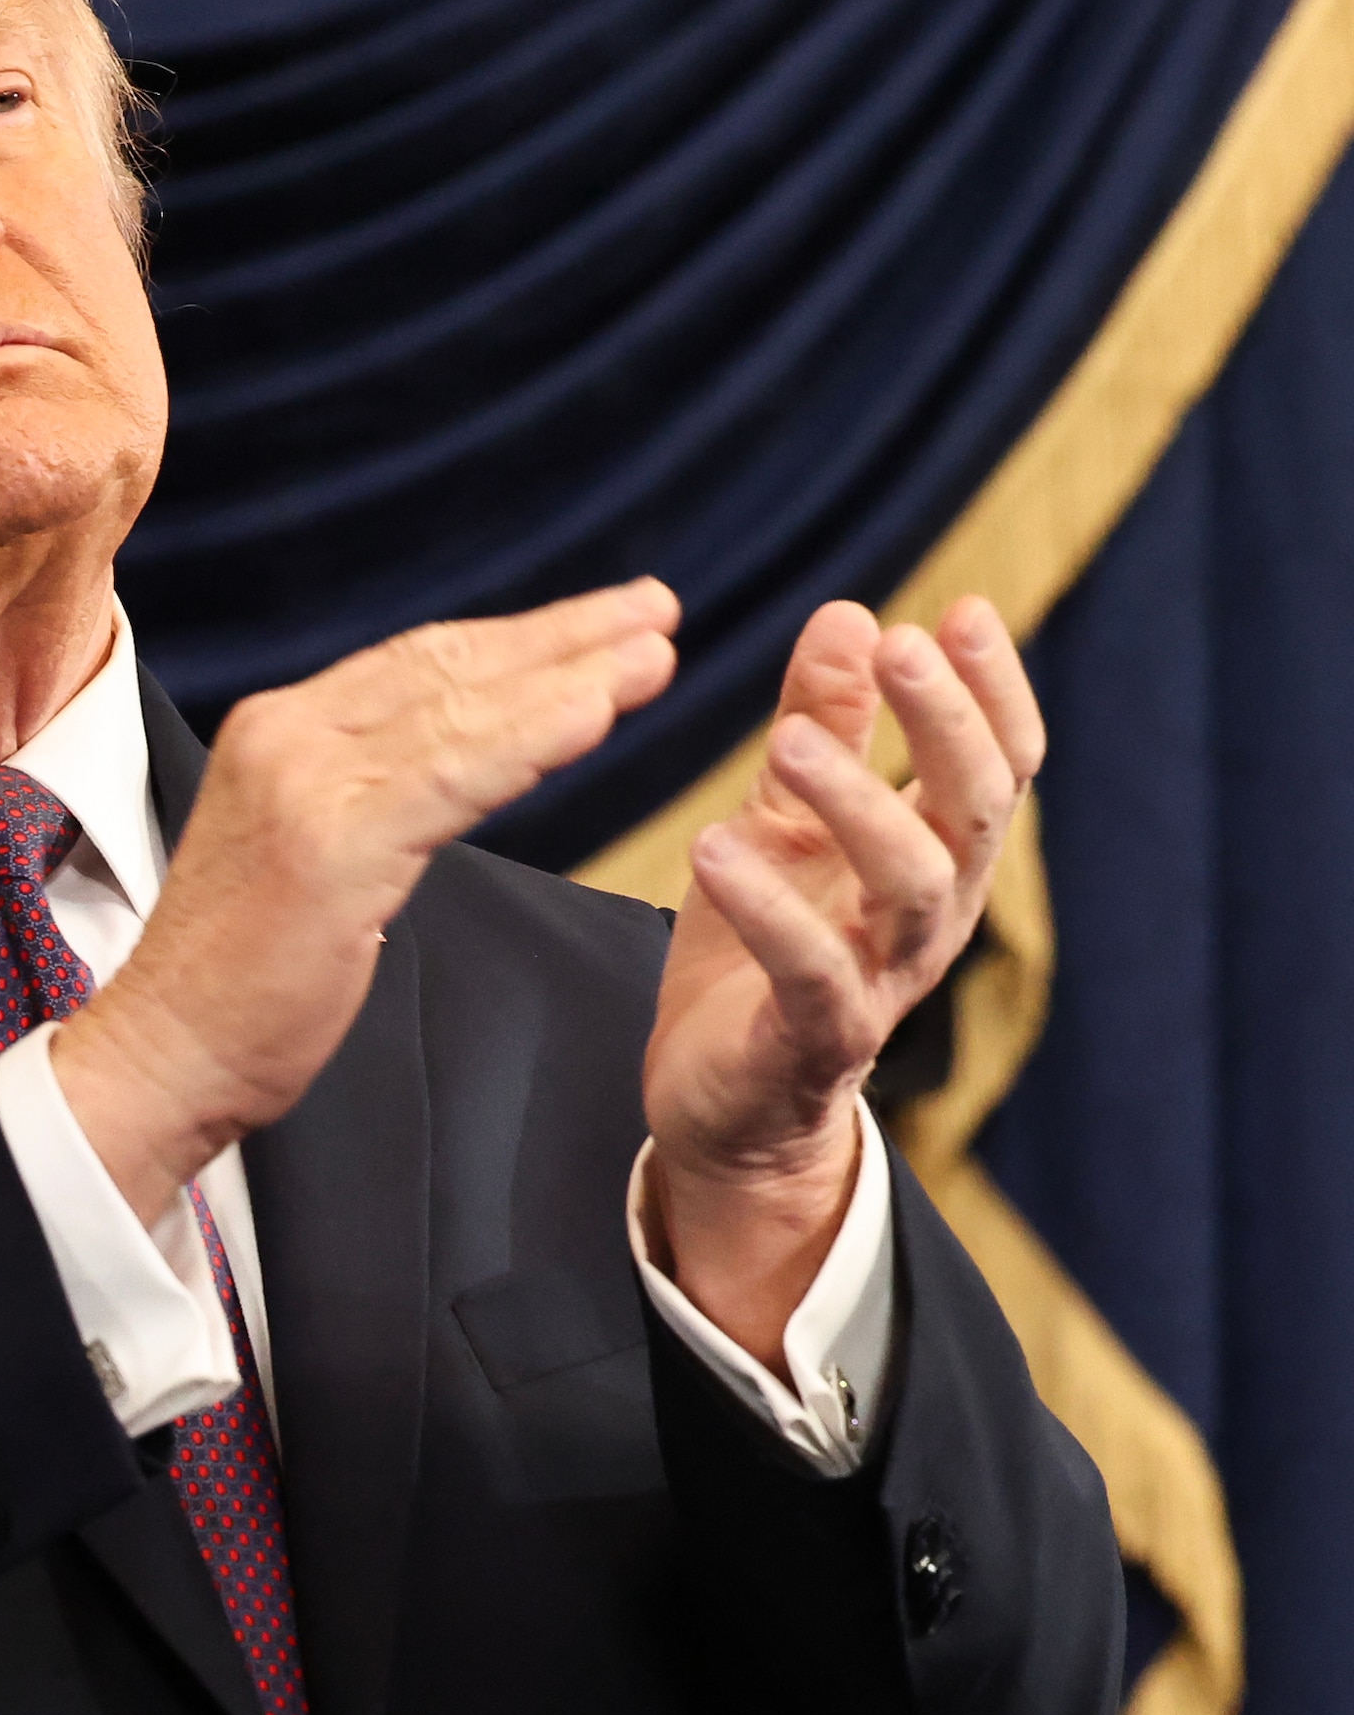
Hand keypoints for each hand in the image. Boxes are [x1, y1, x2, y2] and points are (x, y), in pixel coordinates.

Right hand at [60, 583, 682, 1219]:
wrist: (165, 1050)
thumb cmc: (240, 974)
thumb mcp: (304, 850)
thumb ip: (363, 791)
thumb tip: (448, 764)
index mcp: (275, 729)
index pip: (415, 661)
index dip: (518, 636)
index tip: (603, 622)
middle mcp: (283, 734)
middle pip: (446, 666)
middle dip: (563, 635)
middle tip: (656, 608)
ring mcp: (303, 784)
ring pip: (462, 713)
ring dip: (572, 677)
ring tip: (655, 652)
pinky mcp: (330, 844)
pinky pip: (454, 778)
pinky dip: (532, 739)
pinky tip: (597, 713)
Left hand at [644, 597, 1043, 1359]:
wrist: (722, 1103)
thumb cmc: (761, 950)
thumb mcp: (784, 820)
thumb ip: (821, 725)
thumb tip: (852, 613)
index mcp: (935, 857)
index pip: (998, 765)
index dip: (992, 691)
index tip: (963, 611)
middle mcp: (930, 917)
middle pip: (976, 810)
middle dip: (946, 724)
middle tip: (902, 646)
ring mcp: (882, 981)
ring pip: (911, 885)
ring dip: (857, 803)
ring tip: (786, 741)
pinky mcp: (815, 1039)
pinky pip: (811, 971)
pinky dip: (769, 907)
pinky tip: (715, 846)